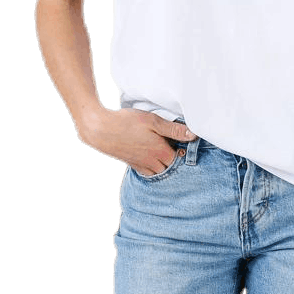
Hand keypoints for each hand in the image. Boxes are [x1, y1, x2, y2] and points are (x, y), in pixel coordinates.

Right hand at [79, 107, 196, 176]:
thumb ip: (173, 130)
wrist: (100, 130)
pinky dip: (153, 169)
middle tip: (179, 149)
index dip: (185, 152)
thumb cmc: (127, 122)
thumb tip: (193, 135)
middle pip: (170, 168)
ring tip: (167, 155)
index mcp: (160, 151)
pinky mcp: (131, 163)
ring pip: (158, 172)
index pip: (179, 158)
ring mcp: (140, 164)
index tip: (186, 144)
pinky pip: (146, 172)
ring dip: (165, 167)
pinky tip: (153, 161)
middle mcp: (151, 161)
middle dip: (176, 161)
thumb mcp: (153, 121)